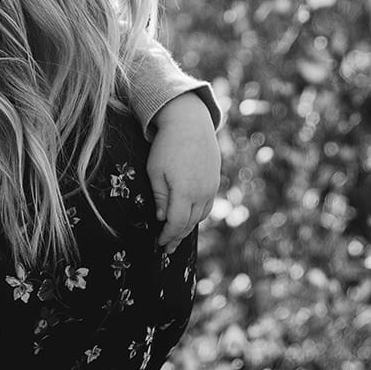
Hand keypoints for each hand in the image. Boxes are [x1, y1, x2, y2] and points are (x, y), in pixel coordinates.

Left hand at [147, 92, 220, 252]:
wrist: (190, 122)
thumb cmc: (167, 145)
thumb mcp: (155, 171)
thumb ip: (160, 197)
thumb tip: (162, 218)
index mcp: (185, 192)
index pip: (177, 224)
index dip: (167, 236)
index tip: (159, 243)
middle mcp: (202, 192)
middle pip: (190, 223)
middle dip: (177, 237)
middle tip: (167, 248)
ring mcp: (211, 186)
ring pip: (201, 215)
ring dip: (189, 227)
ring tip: (177, 235)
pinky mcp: (215, 179)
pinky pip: (207, 204)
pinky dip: (198, 214)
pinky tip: (189, 216)